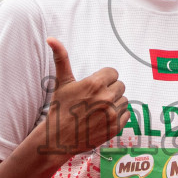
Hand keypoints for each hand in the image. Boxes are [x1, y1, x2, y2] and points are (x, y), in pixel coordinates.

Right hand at [44, 37, 127, 155]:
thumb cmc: (59, 109)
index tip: (95, 86)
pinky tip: (103, 118)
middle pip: (120, 86)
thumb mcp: (61, 82)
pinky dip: (118, 116)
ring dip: (114, 103)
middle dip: (110, 90)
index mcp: (95, 83)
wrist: (58, 139)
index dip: (104, 78)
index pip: (113, 73)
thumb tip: (51, 38)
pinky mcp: (115, 128)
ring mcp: (112, 114)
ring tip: (98, 109)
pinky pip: (126, 115)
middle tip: (95, 98)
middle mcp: (106, 97)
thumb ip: (61, 59)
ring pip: (124, 100)